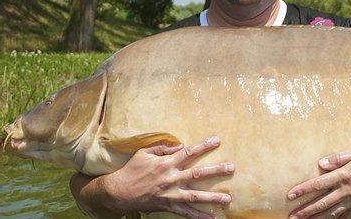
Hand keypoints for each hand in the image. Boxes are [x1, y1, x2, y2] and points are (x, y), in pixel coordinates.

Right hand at [71, 136, 234, 218]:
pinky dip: (198, 216)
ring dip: (213, 197)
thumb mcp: (144, 153)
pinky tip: (211, 218)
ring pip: (195, 196)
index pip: (189, 152)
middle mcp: (171, 178)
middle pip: (197, 174)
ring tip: (228, 199)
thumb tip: (180, 145)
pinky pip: (185, 212)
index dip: (203, 146)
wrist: (118, 192)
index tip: (217, 140)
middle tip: (232, 168)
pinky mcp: (167, 206)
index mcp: (166, 163)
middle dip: (216, 171)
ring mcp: (170, 194)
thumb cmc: (132, 170)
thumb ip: (163, 148)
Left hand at [286, 128, 350, 218]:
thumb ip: (339, 157)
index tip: (290, 195)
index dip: (303, 190)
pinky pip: (344, 218)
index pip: (318, 184)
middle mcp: (346, 191)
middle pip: (321, 203)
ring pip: (331, 214)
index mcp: (343, 176)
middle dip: (305, 211)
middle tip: (291, 217)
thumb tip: (321, 163)